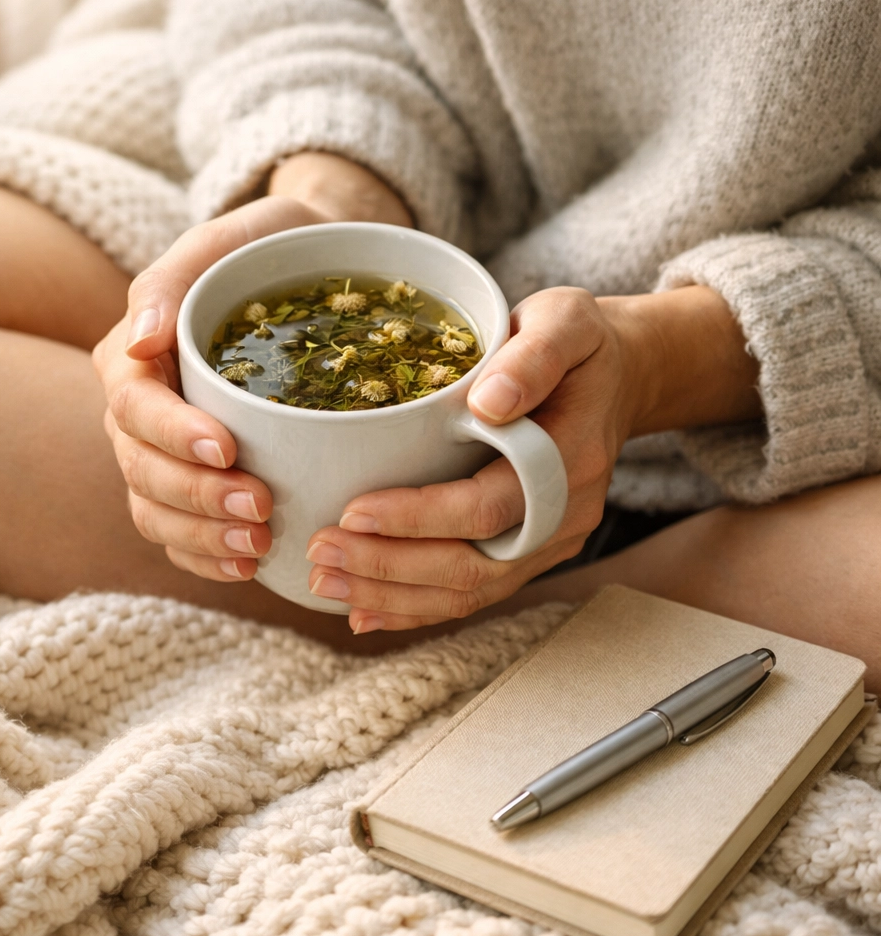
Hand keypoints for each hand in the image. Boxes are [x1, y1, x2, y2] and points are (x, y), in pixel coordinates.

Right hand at [94, 154, 411, 580]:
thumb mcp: (232, 240)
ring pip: (155, 511)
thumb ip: (176, 281)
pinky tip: (248, 566)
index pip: (135, 405)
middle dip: (196, 496)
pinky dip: (204, 556)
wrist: (309, 274)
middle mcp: (141, 410)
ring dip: (200, 536)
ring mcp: (164, 453)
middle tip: (260, 509)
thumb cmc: (271, 251)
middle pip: (142, 468)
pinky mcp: (194, 482)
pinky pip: (179, 534)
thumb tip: (138, 343)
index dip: (174, 435)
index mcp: (136, 356)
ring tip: (257, 545)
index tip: (228, 448)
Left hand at [305, 284, 760, 631]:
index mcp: (569, 461)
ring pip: (468, 590)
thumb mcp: (564, 324)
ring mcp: (548, 543)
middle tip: (320, 553)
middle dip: (389, 567)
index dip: (419, 518)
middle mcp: (564, 516)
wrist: (615, 380)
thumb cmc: (579, 346)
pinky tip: (365, 611)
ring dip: (393, 595)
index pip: (487, 507)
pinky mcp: (528, 552)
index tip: (352, 512)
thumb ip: (534, 358)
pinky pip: (473, 591)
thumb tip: (489, 402)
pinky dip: (416, 606)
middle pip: (472, 565)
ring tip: (326, 581)